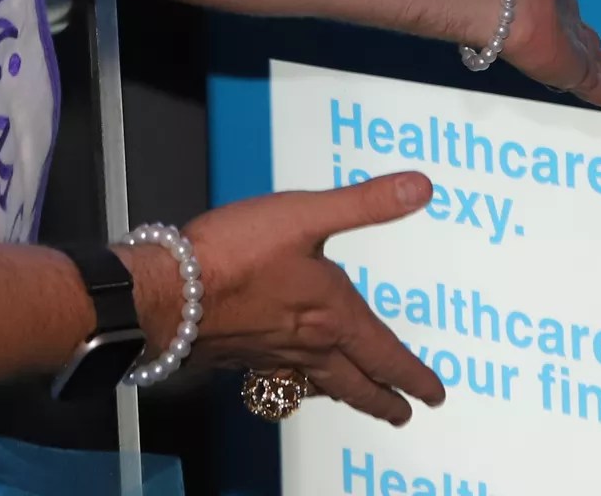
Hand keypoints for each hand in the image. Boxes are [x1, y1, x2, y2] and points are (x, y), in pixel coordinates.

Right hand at [158, 175, 446, 423]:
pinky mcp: (241, 355)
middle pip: (355, 384)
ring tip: (357, 398)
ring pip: (320, 385)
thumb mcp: (306, 214)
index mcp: (333, 316)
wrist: (169, 291)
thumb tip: (421, 188)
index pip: (384, 354)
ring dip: (346, 395)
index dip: (412, 375)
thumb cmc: (237, 254)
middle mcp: (308, 345)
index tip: (431, 395)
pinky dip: (300, 385)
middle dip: (383, 400)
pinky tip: (292, 377)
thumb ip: (364, 203)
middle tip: (403, 414)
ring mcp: (272, 355)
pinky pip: (284, 380)